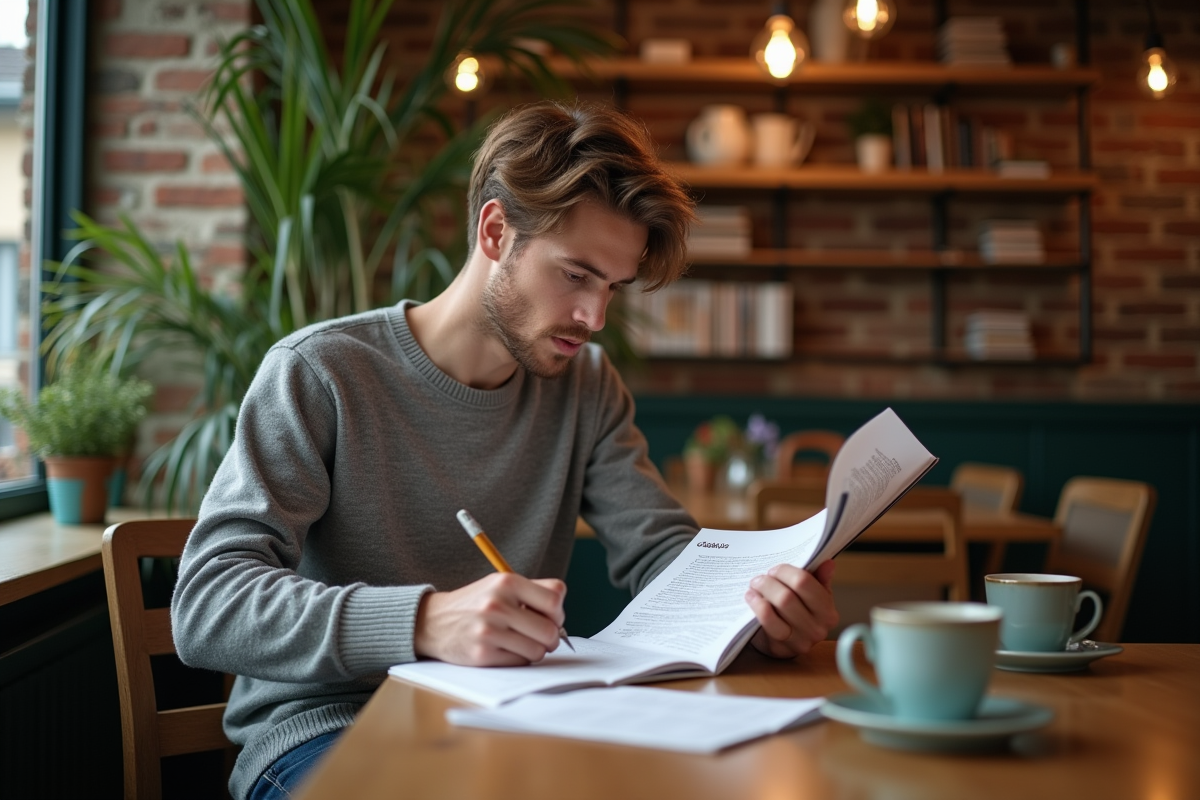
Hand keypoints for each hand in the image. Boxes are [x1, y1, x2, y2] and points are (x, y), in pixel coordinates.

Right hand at [414, 573, 566, 665]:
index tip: (550, 617)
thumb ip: (534, 591)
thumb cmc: (475, 603)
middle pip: (550, 630)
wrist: (433, 621)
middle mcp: (497, 604)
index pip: (554, 599)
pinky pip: (520, 662)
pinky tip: (505, 649)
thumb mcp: (500, 584)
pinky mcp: (482, 654)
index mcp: (506, 582)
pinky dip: (519, 659)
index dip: (558, 612)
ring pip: (538, 650)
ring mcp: (488, 630)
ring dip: (535, 650)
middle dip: (551, 637)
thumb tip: (561, 614)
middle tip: (541, 636)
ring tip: (520, 642)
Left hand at [745, 560, 837, 658]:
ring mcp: (799, 641)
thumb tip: (827, 563)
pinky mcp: (780, 648)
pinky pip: (768, 622)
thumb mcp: (812, 596)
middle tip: (760, 578)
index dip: (785, 571)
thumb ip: (819, 579)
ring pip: (778, 606)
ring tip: (754, 586)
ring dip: (763, 591)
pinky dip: (757, 605)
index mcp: (828, 613)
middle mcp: (818, 629)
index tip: (774, 570)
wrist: (782, 641)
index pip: (805, 582)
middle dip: (769, 582)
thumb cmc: (798, 612)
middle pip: (787, 596)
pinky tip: (751, 597)